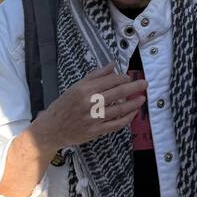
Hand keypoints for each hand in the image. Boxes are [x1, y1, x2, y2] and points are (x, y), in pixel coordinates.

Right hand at [32, 64, 147, 151]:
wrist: (51, 129)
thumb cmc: (63, 106)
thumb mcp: (75, 87)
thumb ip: (95, 75)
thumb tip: (112, 65)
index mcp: (84, 89)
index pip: (110, 80)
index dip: (122, 78)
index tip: (128, 77)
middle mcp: (90, 103)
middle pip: (118, 93)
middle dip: (134, 87)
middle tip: (145, 84)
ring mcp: (94, 118)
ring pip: (120, 109)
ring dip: (134, 103)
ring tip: (142, 98)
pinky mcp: (96, 131)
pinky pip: (116, 124)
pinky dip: (127, 118)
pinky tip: (133, 113)